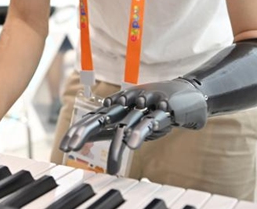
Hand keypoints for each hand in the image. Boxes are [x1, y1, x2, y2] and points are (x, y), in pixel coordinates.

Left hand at [60, 78, 207, 174]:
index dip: (79, 130)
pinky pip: (150, 122)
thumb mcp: (135, 119)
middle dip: (84, 130)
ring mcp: (146, 104)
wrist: (193, 93)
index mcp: (121, 106)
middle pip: (102, 116)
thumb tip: (89, 137)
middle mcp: (129, 102)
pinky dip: (140, 132)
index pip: (95, 117)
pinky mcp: (164, 109)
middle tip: (70, 145)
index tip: (64, 145)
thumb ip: (114, 126)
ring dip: (117, 145)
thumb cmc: (158, 109)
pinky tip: (132, 144)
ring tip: (110, 164)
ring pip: (126, 123)